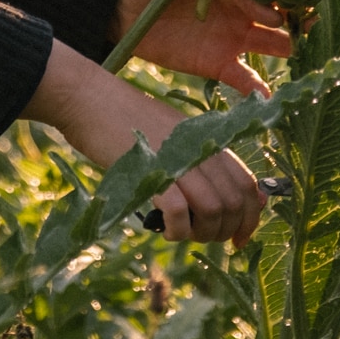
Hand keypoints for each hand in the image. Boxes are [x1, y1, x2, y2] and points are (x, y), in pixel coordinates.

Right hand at [24, 42, 265, 244]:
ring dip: (201, 233)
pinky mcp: (154, 169)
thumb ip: (199, 162)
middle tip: (201, 237)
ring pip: (213, 210)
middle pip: (234, 202)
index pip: (248, 185)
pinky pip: (180, 212)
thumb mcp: (172, 138)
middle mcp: (201, 147)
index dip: (251, 218)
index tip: (240, 239)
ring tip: (181, 233)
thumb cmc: (124, 121)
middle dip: (224, 231)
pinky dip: (177, 230)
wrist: (89, 99)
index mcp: (208, 139)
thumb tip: (221, 202)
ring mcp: (179, 157)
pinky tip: (165, 230)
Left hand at [115, 0, 289, 96]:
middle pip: (279, 12)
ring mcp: (234, 36)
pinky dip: (257, 88)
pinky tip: (268, 97)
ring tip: (304, 54)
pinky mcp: (219, 62)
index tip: (279, 4)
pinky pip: (245, 78)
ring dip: (289, 48)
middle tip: (310, 25)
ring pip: (274, 44)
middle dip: (296, 17)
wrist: (122, 7)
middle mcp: (241, 7)